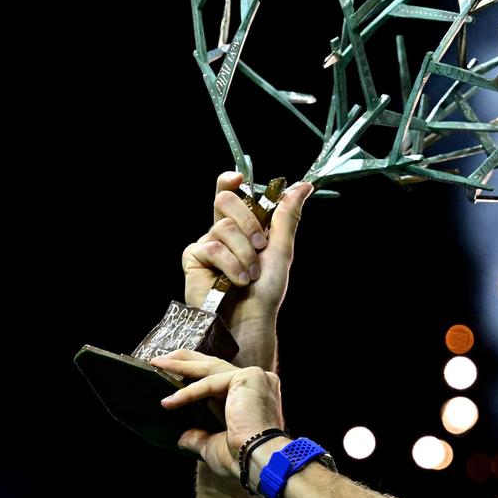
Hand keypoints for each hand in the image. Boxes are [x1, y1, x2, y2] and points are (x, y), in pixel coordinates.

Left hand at [153, 349, 284, 480]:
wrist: (258, 461)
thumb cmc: (242, 457)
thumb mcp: (213, 445)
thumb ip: (199, 437)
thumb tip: (183, 438)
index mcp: (252, 395)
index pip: (219, 377)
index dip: (194, 374)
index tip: (171, 373)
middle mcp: (256, 382)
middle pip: (214, 365)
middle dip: (185, 361)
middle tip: (160, 360)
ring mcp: (253, 377)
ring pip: (210, 369)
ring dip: (180, 366)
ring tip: (157, 365)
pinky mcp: (247, 378)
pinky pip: (211, 383)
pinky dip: (188, 393)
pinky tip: (169, 401)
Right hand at [181, 171, 312, 370]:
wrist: (251, 318)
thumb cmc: (266, 290)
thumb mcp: (282, 249)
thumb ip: (287, 216)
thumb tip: (304, 186)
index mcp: (242, 225)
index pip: (230, 193)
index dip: (230, 181)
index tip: (238, 179)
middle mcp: (222, 231)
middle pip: (225, 200)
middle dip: (248, 221)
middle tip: (260, 245)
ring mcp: (206, 244)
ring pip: (223, 227)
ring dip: (244, 253)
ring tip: (250, 275)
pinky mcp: (194, 259)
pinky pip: (212, 247)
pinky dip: (230, 265)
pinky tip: (236, 282)